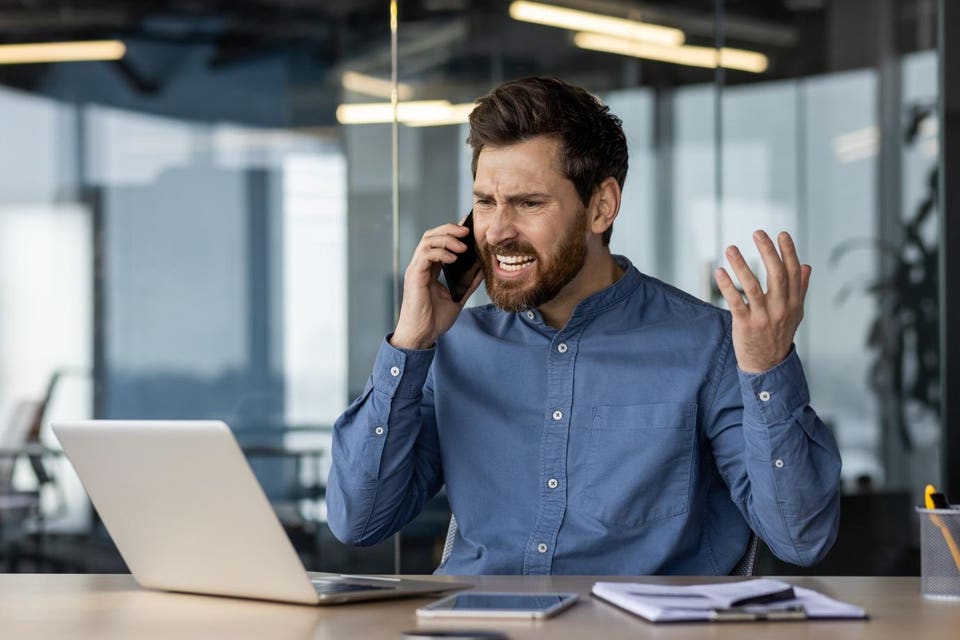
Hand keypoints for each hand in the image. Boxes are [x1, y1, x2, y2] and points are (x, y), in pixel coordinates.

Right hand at [390, 222, 483, 349]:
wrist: (422, 335)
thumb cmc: (435, 319)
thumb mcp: (458, 297)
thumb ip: (468, 282)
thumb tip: (483, 268)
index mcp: (431, 269)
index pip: (440, 242)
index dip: (453, 231)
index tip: (469, 226)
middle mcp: (422, 266)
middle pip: (432, 235)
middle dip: (450, 229)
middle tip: (467, 230)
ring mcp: (416, 269)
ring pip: (427, 240)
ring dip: (447, 238)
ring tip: (463, 245)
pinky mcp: (414, 276)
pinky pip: (425, 255)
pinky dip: (440, 252)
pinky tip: (454, 258)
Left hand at [714, 230, 810, 373]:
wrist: (767, 365)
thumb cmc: (779, 334)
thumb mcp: (795, 313)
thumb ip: (800, 289)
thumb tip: (807, 266)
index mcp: (794, 303)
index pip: (794, 273)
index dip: (788, 252)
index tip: (781, 233)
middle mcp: (781, 309)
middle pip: (777, 275)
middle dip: (768, 252)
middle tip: (758, 233)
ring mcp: (763, 317)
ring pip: (753, 287)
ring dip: (741, 265)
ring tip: (731, 248)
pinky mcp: (745, 325)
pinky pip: (735, 302)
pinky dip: (727, 286)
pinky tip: (720, 271)